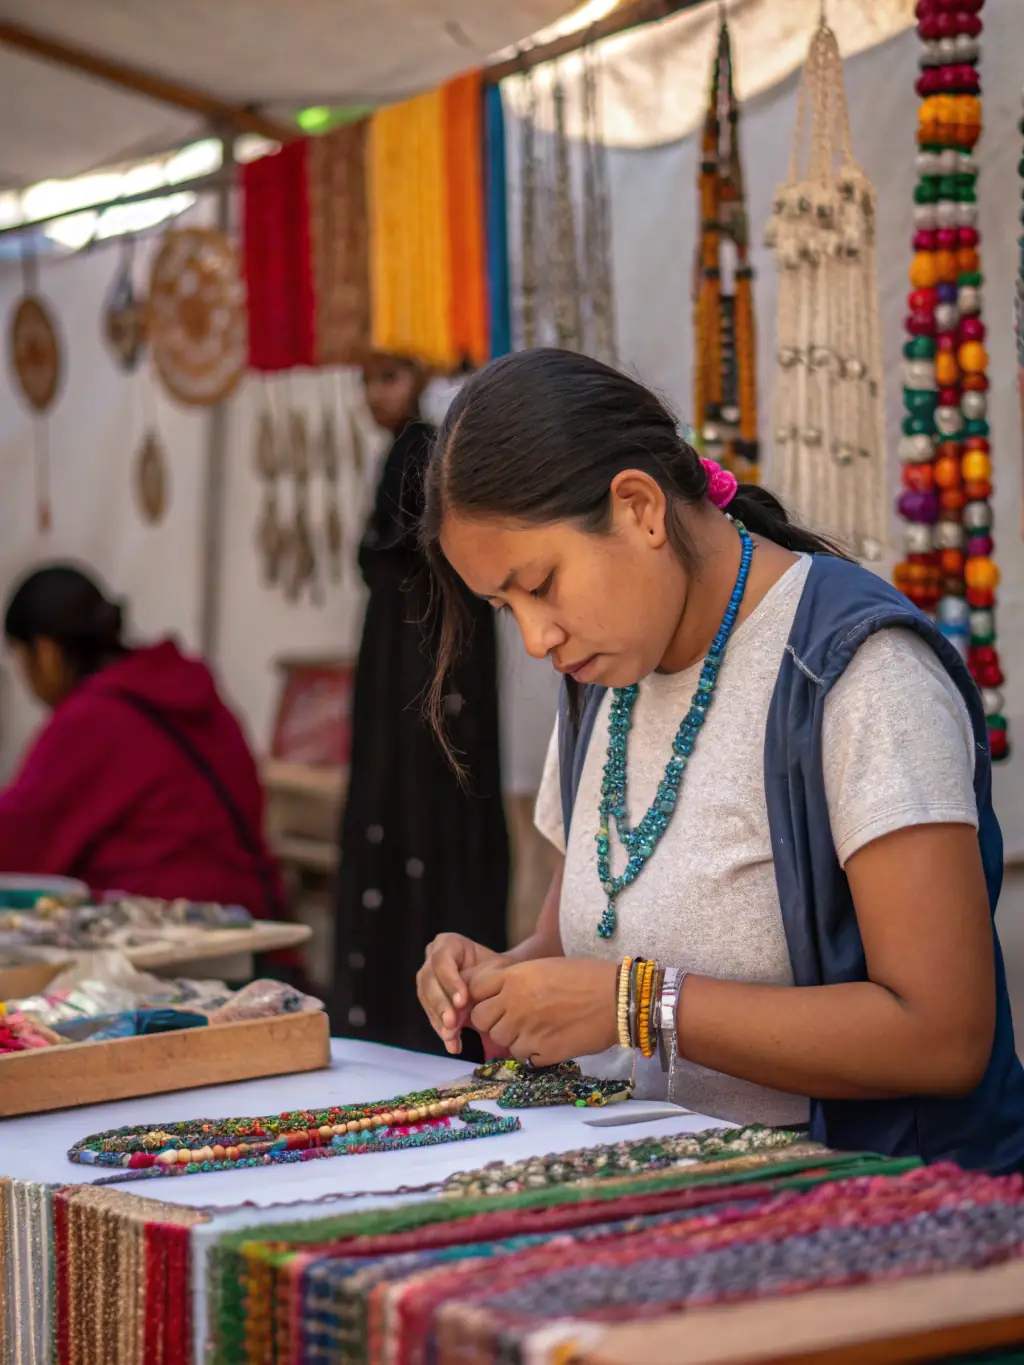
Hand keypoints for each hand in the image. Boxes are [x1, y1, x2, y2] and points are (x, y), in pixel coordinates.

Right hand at [416, 933, 498, 1053]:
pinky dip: (443, 1031)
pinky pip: (432, 1015)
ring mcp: (428, 980)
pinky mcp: (431, 1001)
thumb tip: (477, 1001)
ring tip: (451, 1037)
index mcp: (448, 944)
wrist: (500, 982)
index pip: (442, 960)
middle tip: (453, 1024)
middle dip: (441, 1004)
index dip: (450, 981)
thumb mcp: (497, 970)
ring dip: (439, 1020)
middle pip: (429, 982)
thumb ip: (486, 982)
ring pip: (427, 1000)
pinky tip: (454, 1045)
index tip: (463, 1002)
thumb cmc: (501, 971)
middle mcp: (432, 960)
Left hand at [467, 957, 618, 1066]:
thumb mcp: (544, 967)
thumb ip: (516, 981)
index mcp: (515, 977)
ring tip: (537, 1027)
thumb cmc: (586, 977)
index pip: (475, 990)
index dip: (482, 996)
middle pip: (481, 1020)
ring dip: (513, 1037)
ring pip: (501, 1041)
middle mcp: (514, 1004)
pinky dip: (532, 1052)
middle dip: (493, 1020)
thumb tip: (497, 996)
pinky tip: (550, 1039)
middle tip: (513, 1018)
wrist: (617, 999)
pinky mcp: (541, 1052)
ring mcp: (526, 1030)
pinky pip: (523, 1057)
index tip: (495, 999)